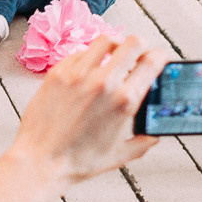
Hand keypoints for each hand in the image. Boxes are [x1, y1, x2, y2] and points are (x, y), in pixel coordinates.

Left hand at [5, 34, 168, 188]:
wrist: (40, 160)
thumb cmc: (76, 161)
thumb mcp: (122, 154)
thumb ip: (144, 141)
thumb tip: (153, 133)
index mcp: (124, 100)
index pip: (152, 62)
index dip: (161, 56)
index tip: (160, 58)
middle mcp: (103, 82)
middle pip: (133, 43)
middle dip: (142, 45)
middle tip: (140, 53)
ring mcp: (78, 74)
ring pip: (105, 41)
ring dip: (115, 45)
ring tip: (115, 55)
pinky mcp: (57, 73)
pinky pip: (79, 53)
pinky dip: (89, 56)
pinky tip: (89, 67)